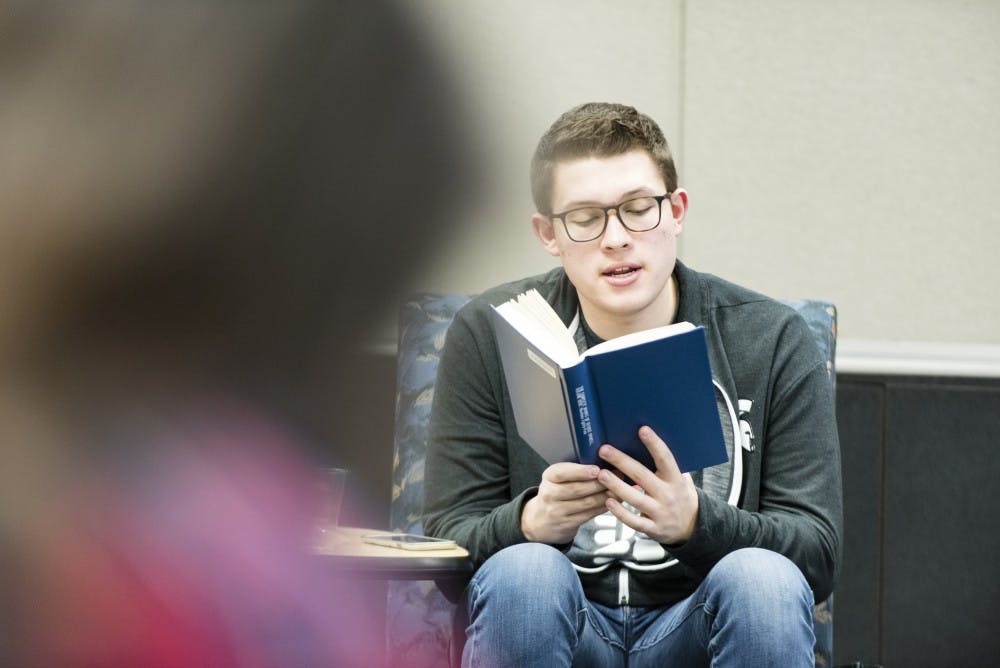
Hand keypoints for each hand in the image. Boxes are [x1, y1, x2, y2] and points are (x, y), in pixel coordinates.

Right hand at [521, 462, 609, 543]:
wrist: (541, 520)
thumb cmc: (556, 492)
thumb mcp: (558, 478)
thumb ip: (575, 470)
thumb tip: (603, 460)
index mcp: (549, 477)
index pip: (562, 473)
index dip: (580, 472)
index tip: (596, 469)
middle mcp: (550, 494)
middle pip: (577, 489)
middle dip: (600, 483)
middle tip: (617, 476)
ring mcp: (557, 511)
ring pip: (586, 502)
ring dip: (606, 495)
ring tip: (620, 488)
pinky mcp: (567, 523)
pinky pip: (589, 514)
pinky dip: (603, 507)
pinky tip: (614, 501)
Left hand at [596, 426, 698, 544]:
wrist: (691, 527)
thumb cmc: (680, 495)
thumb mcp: (681, 479)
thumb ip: (667, 465)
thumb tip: (646, 440)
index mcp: (676, 479)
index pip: (666, 459)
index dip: (654, 444)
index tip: (642, 430)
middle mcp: (668, 495)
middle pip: (642, 476)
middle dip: (622, 461)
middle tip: (604, 450)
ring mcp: (661, 513)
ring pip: (635, 498)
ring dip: (616, 485)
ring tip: (601, 474)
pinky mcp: (653, 529)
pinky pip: (634, 521)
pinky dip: (620, 512)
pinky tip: (607, 502)